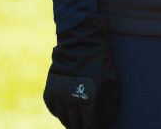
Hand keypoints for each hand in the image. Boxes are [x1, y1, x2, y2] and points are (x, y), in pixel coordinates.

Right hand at [43, 14, 118, 128]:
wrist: (81, 39)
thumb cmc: (100, 58)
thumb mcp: (110, 78)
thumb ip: (110, 101)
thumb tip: (109, 119)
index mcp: (89, 98)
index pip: (91, 124)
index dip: (97, 127)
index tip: (101, 126)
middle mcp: (72, 100)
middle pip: (76, 125)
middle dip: (83, 127)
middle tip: (89, 125)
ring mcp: (59, 95)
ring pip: (64, 118)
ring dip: (71, 122)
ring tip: (78, 122)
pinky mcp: (50, 89)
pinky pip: (53, 108)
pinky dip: (60, 112)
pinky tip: (67, 111)